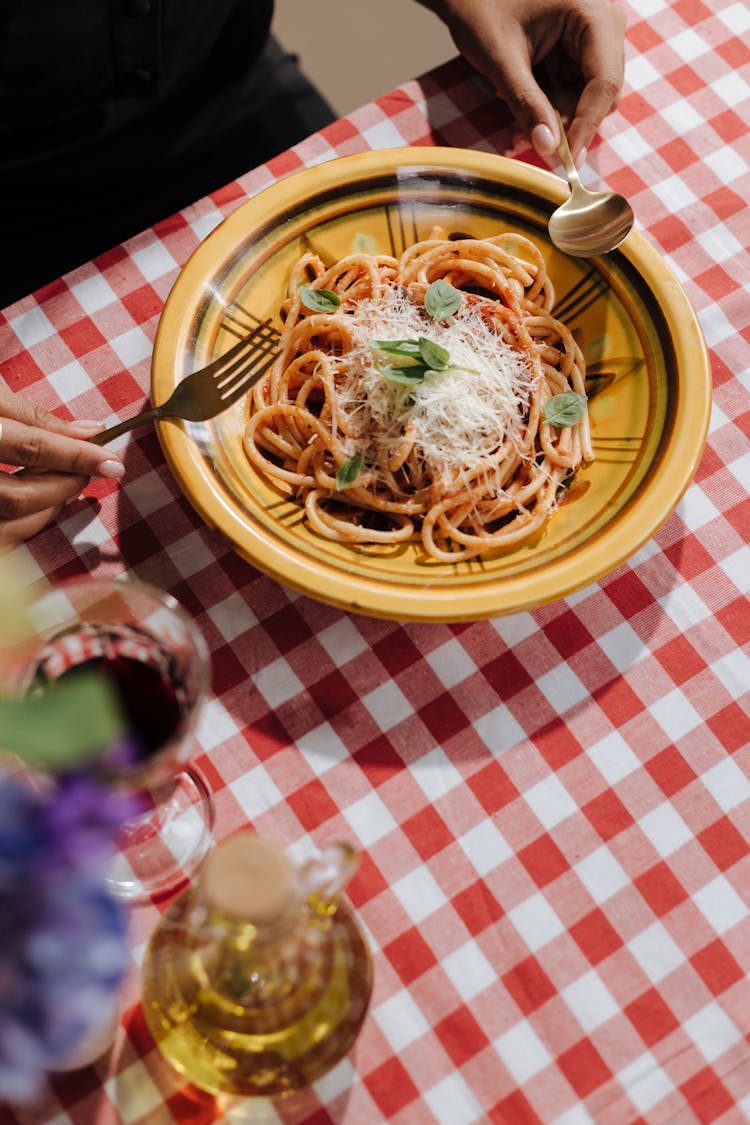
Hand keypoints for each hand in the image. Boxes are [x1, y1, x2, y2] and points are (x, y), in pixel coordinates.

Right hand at [0, 388, 123, 541]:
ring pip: (13, 523)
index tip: (113, 463)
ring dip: (49, 507)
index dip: (77, 456)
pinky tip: (41, 502)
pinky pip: (4, 537)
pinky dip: (29, 521)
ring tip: (64, 482)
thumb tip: (91, 432)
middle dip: (65, 486)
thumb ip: (33, 416)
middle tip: (89, 471)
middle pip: (21, 497)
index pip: (31, 447)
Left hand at [418, 0, 625, 161]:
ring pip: (587, 97)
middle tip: (529, 142)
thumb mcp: (502, 60)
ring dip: (555, 120)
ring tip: (517, 132)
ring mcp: (593, 36)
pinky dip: (550, 108)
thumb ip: (527, 103)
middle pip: (601, 92)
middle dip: (567, 124)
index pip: (605, 82)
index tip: (567, 161)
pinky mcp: (579, 49)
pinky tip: (522, 116)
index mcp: (592, 13)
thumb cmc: (481, 9)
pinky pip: (573, 90)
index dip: (587, 126)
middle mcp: (603, 22)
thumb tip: (548, 148)